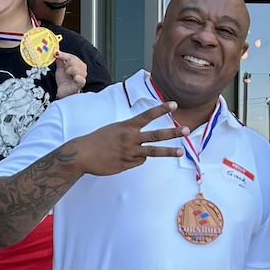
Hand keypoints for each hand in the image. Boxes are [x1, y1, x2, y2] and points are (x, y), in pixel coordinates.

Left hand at [53, 51, 87, 98]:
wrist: (61, 92)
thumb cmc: (63, 81)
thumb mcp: (60, 68)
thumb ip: (60, 60)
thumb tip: (57, 52)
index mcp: (78, 64)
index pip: (72, 56)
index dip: (64, 55)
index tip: (57, 54)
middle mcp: (82, 69)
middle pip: (75, 61)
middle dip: (67, 64)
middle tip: (65, 70)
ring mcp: (82, 77)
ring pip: (76, 68)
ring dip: (69, 70)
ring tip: (67, 74)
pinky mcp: (80, 84)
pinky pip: (81, 79)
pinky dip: (77, 77)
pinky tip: (74, 77)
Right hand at [64, 100, 187, 177]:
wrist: (83, 154)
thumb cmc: (97, 140)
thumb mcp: (114, 130)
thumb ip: (130, 133)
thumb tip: (142, 145)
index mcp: (126, 126)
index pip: (147, 115)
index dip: (161, 110)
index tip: (174, 105)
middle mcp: (130, 138)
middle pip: (156, 135)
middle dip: (172, 132)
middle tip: (186, 129)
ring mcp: (130, 152)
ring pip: (153, 152)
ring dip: (168, 152)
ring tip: (181, 152)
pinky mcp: (127, 164)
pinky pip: (138, 161)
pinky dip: (136, 159)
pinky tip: (125, 158)